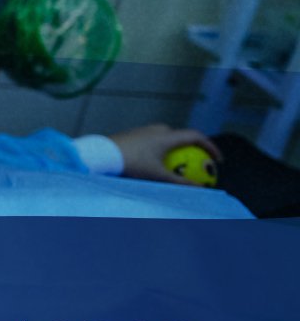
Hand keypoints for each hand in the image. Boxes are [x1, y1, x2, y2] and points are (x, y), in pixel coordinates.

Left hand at [107, 124, 222, 183]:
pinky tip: (158, 165)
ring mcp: (144, 130)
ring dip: (178, 149)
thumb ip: (180, 183)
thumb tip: (202, 190)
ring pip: (167, 138)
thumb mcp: (158, 176)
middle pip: (182, 136)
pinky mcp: (133, 135)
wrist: (100, 154)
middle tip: (201, 162)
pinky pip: (154, 141)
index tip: (219, 161)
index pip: (196, 136)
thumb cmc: (131, 165)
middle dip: (194, 147)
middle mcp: (156, 129)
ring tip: (181, 165)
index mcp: (166, 135)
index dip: (211, 146)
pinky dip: (163, 151)